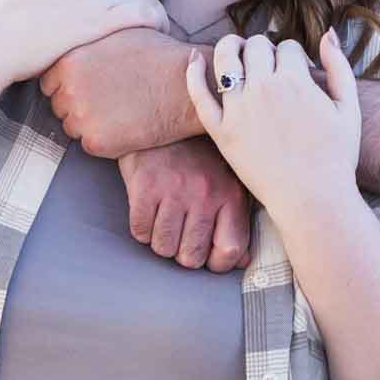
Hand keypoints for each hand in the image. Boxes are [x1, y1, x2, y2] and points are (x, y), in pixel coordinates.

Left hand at [42, 27, 199, 155]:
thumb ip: (88, 42)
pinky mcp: (97, 142)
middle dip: (78, 105)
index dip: (69, 85)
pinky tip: (126, 126)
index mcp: (68, 61)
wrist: (185, 84)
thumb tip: (78, 39)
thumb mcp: (116, 33)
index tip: (89, 86)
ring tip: (119, 112)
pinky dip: (106, 140)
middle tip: (107, 101)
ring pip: (73, 127)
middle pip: (59, 106)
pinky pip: (90, 145)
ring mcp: (81, 117)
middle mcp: (69, 90)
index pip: (49, 82)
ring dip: (90, 123)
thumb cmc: (158, 55)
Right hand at [117, 140, 252, 271]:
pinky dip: (142, 228)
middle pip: (191, 257)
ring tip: (165, 220)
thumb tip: (240, 260)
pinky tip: (149, 211)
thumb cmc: (200, 155)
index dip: (215, 263)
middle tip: (181, 235)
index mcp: (231, 195)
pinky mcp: (145, 187)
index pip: (228, 252)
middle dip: (183, 253)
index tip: (207, 255)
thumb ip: (236, 220)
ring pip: (163, 247)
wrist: (165, 116)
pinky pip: (140, 231)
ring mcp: (174, 191)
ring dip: (161, 240)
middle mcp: (205, 195)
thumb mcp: (229, 181)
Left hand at [185, 30, 361, 219]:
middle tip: (268, 63)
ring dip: (230, 46)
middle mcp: (264, 89)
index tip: (295, 68)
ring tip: (235, 50)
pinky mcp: (221, 132)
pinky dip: (193, 72)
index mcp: (296, 81)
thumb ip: (339, 67)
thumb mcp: (349, 108)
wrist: (313, 200)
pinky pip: (199, 95)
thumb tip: (328, 33)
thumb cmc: (337, 157)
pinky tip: (195, 58)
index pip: (287, 47)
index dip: (292, 54)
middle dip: (264, 48)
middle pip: (256, 46)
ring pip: (226, 59)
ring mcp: (239, 110)